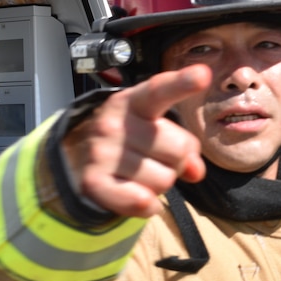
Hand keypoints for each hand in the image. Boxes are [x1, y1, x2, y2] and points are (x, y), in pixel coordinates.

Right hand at [62, 65, 209, 217]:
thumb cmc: (129, 140)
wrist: (77, 158)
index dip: (182, 83)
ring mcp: (101, 153)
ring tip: (141, 174)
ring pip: (164, 180)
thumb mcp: (156, 130)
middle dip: (177, 161)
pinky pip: (141, 202)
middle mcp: (114, 124)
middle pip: (179, 150)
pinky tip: (138, 194)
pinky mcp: (93, 183)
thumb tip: (196, 171)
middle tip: (157, 159)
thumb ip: (184, 145)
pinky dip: (149, 205)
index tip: (202, 75)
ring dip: (161, 184)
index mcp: (133, 102)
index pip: (159, 91)